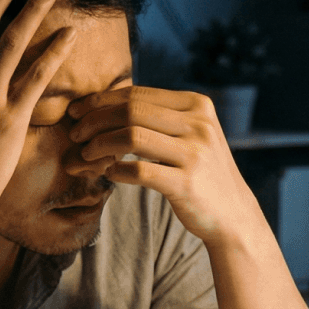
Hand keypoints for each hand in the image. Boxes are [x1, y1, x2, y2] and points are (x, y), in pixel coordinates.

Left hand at [63, 87, 266, 244]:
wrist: (232, 215)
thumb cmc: (201, 172)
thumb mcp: (191, 134)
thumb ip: (160, 116)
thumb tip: (106, 102)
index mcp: (197, 105)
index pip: (138, 93)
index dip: (101, 100)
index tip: (77, 111)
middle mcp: (199, 124)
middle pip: (131, 111)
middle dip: (95, 121)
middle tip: (75, 134)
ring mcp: (195, 153)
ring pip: (132, 137)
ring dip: (100, 145)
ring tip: (86, 155)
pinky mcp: (187, 183)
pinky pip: (139, 171)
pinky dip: (117, 171)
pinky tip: (109, 175)